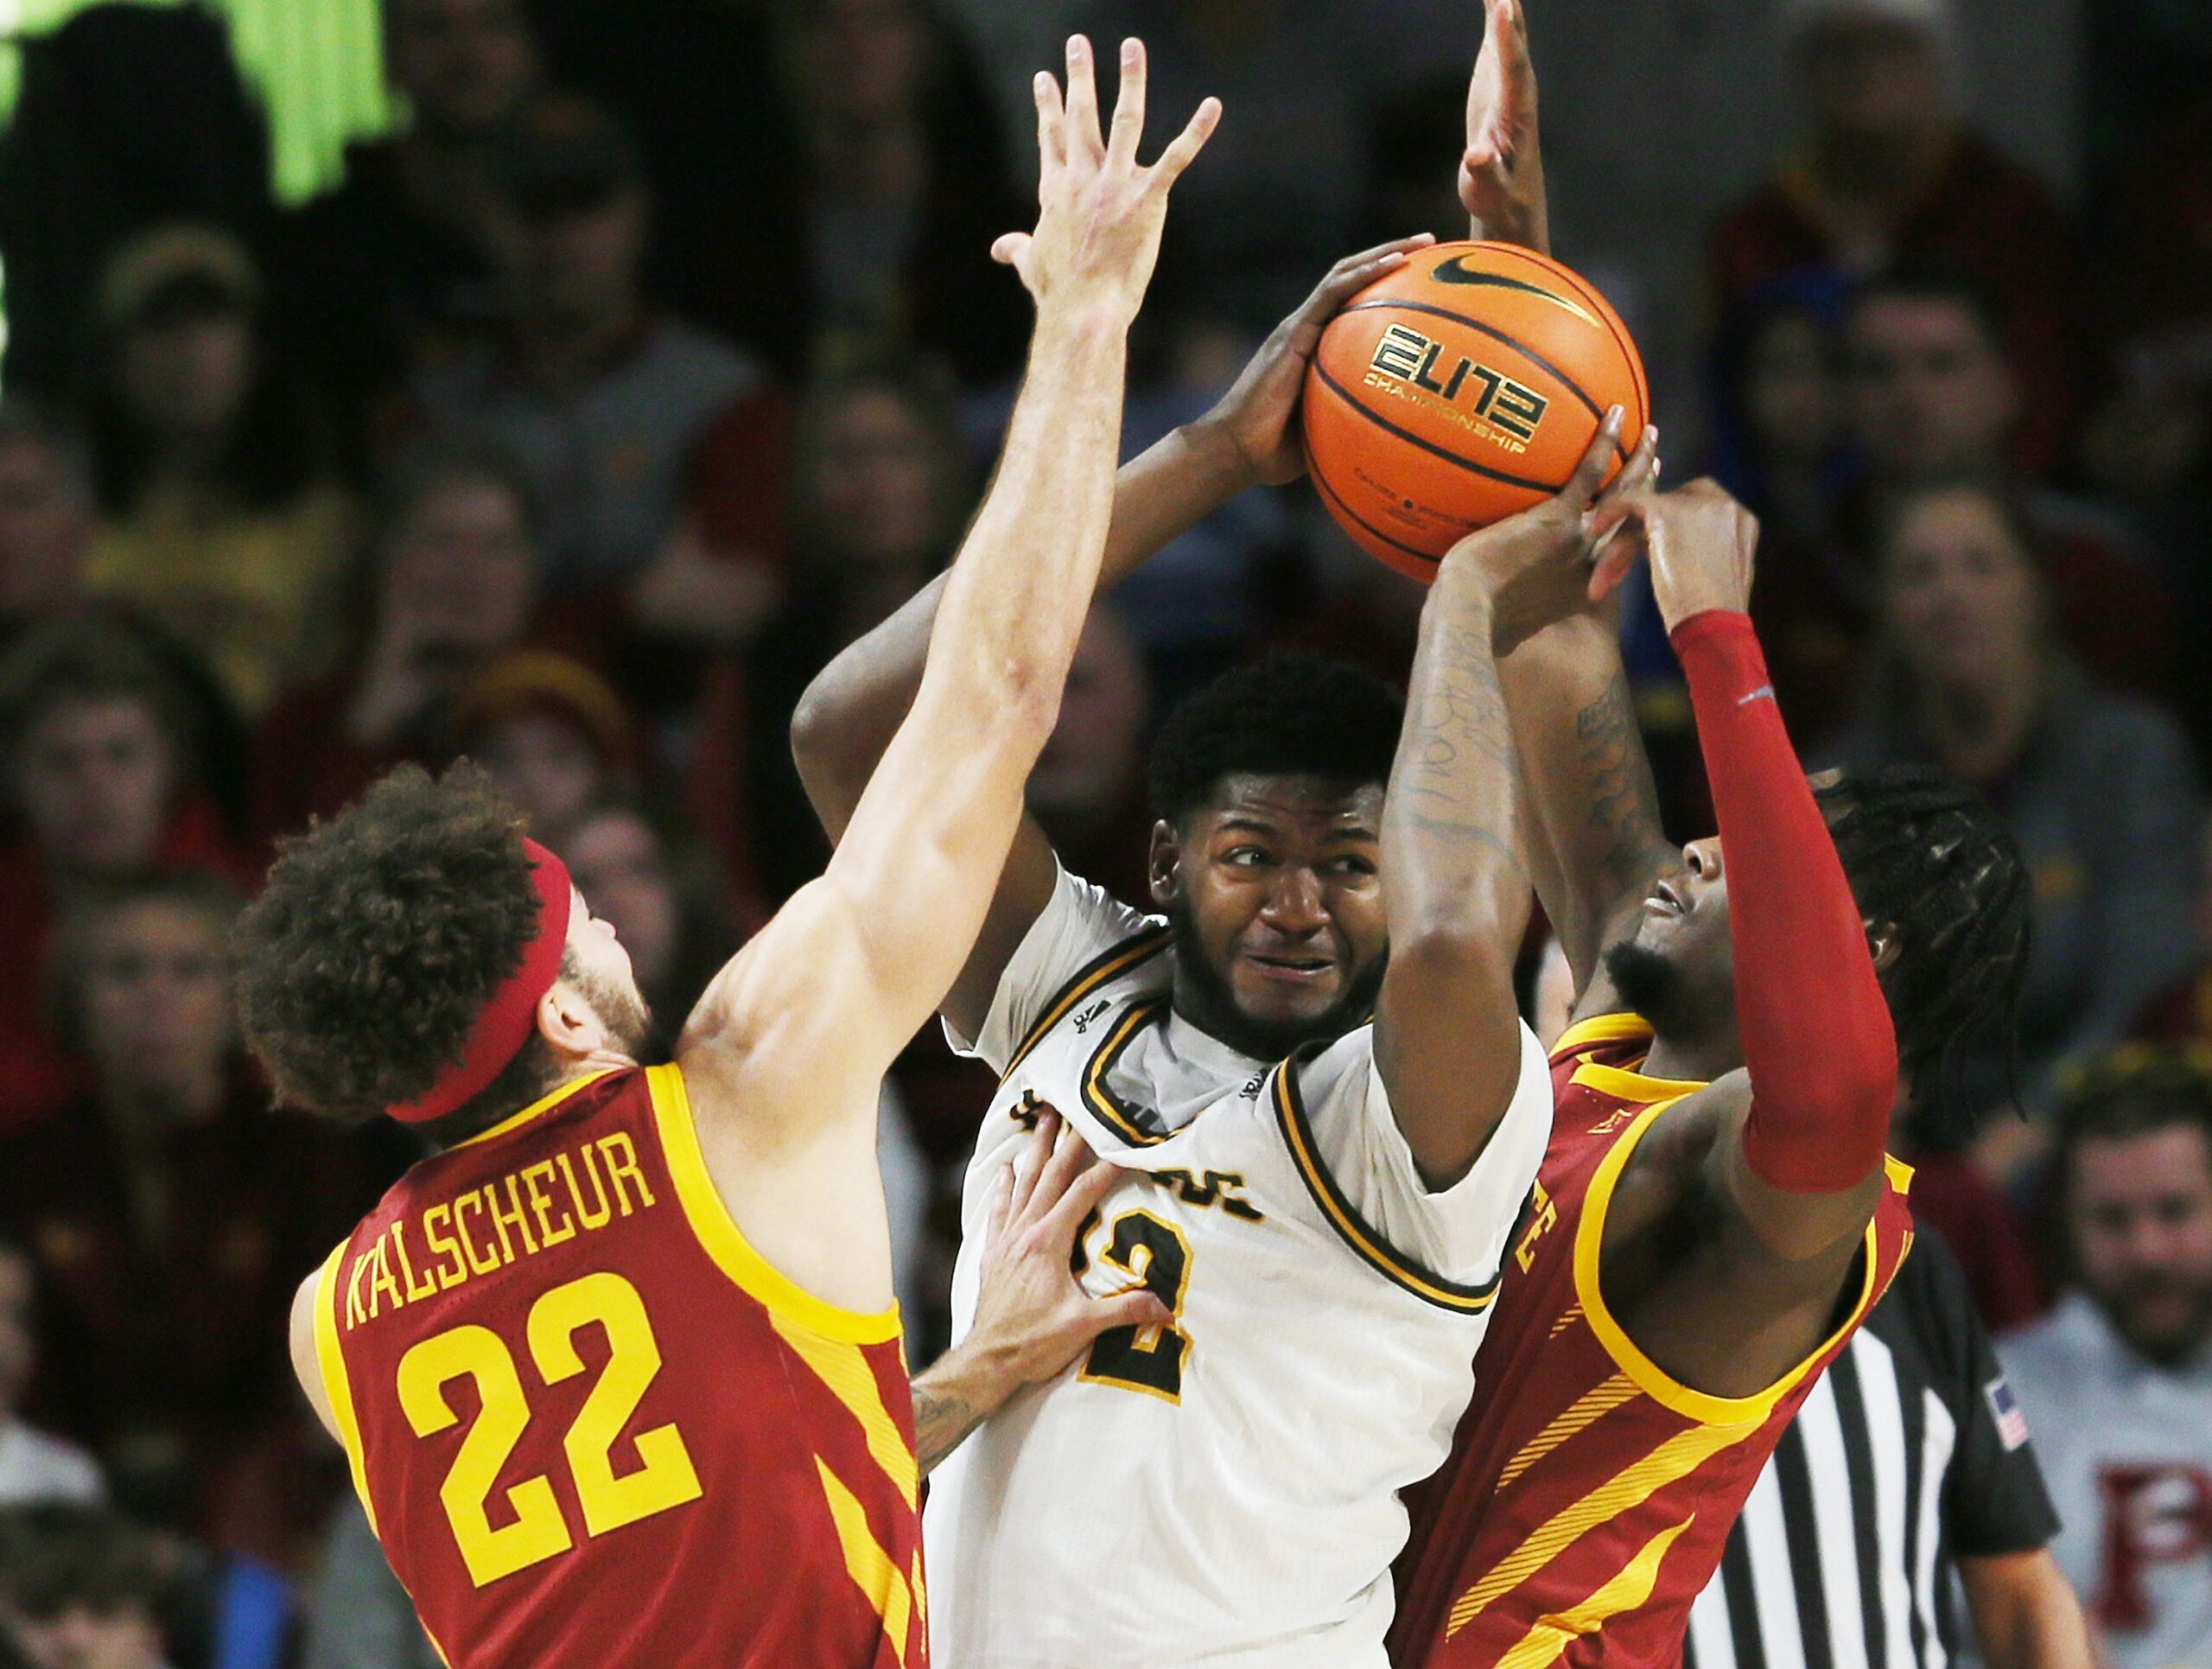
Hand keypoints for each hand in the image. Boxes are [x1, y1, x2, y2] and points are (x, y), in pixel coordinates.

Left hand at [960, 1109, 1170, 1396]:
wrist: (987, 1360)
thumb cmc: (1033, 1343)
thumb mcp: (1083, 1328)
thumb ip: (1125, 1311)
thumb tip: (1168, 1308)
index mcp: (1048, 1242)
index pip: (1083, 1194)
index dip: (1105, 1169)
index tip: (1124, 1147)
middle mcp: (1025, 1232)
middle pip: (1049, 1177)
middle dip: (1065, 1143)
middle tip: (1073, 1110)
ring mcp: (1007, 1239)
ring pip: (1022, 1184)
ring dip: (1034, 1151)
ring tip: (1039, 1120)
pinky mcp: (994, 1252)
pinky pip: (999, 1208)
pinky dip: (1004, 1186)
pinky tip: (1006, 1170)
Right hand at [992, 37, 1219, 328]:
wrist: (1083, 308)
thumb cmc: (1058, 291)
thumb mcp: (1031, 264)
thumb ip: (1016, 249)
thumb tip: (998, 249)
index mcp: (1056, 189)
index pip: (1051, 136)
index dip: (1048, 104)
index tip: (1045, 76)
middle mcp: (1083, 178)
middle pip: (1081, 116)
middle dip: (1079, 76)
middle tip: (1078, 43)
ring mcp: (1115, 185)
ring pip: (1124, 120)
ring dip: (1130, 80)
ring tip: (1131, 47)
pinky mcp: (1146, 199)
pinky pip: (1175, 158)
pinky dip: (1196, 131)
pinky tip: (1213, 106)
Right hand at [1188, 235, 1437, 487]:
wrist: (1237, 450)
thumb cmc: (1277, 451)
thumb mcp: (1328, 428)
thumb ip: (1355, 416)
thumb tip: (1400, 431)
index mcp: (1313, 345)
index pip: (1350, 300)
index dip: (1382, 282)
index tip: (1422, 275)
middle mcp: (1306, 327)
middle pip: (1351, 277)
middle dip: (1392, 254)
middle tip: (1429, 244)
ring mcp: (1299, 327)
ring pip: (1344, 274)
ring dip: (1385, 254)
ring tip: (1422, 243)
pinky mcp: (1294, 332)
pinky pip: (1333, 293)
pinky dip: (1364, 274)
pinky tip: (1395, 263)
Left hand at [1439, 410, 1656, 651]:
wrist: (1472, 612)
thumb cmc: (1475, 620)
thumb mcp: (1506, 618)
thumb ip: (1511, 603)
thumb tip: (1490, 597)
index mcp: (1583, 584)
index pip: (1616, 548)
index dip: (1632, 524)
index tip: (1641, 504)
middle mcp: (1590, 561)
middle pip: (1631, 517)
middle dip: (1646, 488)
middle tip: (1656, 459)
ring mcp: (1578, 537)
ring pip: (1621, 492)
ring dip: (1638, 460)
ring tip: (1649, 431)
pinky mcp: (1556, 518)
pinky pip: (1589, 474)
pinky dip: (1604, 442)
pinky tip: (1613, 414)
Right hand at [1461, 0, 1547, 252]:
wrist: (1508, 199)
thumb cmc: (1498, 199)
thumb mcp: (1489, 193)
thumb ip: (1485, 175)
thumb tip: (1476, 157)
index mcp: (1516, 117)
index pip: (1514, 73)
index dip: (1509, 43)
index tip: (1503, 11)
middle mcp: (1517, 94)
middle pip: (1517, 46)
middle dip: (1510, 15)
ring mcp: (1509, 85)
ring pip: (1511, 39)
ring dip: (1506, 9)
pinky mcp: (1498, 84)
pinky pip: (1500, 45)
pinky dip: (1496, 19)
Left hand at [1589, 478, 1759, 630]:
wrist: (1714, 625)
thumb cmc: (1713, 614)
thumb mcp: (1715, 571)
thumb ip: (1701, 548)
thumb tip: (1666, 542)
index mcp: (1738, 519)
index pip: (1693, 507)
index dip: (1662, 527)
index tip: (1641, 552)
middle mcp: (1723, 503)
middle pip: (1668, 507)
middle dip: (1638, 536)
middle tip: (1617, 567)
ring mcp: (1698, 504)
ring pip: (1647, 512)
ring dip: (1622, 545)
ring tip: (1604, 579)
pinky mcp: (1669, 512)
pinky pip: (1632, 500)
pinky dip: (1611, 512)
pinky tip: (1595, 530)